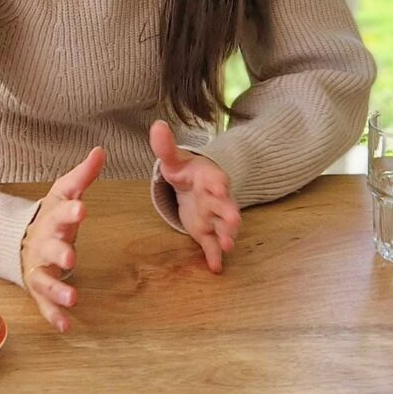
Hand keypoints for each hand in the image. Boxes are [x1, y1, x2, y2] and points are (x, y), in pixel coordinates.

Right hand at [20, 146, 103, 333]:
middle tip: (70, 257)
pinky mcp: (39, 289)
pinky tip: (66, 326)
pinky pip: (44, 304)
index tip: (82, 208)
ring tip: (73, 298)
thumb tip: (100, 151)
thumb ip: (83, 176)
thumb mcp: (65, 193)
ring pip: (45, 280)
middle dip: (59, 253)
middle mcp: (43, 245)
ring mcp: (39, 269)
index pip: (61, 212)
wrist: (21, 240)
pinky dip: (53, 315)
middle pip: (49, 248)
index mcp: (52, 219)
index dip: (71, 211)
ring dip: (57, 290)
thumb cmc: (51, 216)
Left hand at [151, 121, 239, 272]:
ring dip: (227, 235)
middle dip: (229, 213)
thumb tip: (157, 125)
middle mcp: (216, 198)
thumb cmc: (186, 171)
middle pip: (226, 205)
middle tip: (234, 220)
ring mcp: (213, 217)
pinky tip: (216, 268)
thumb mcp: (174, 159)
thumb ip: (165, 146)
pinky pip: (212, 245)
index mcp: (209, 178)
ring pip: (223, 227)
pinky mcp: (206, 232)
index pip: (216, 179)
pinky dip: (215, 256)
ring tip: (229, 246)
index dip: (218, 183)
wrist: (196, 186)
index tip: (220, 187)